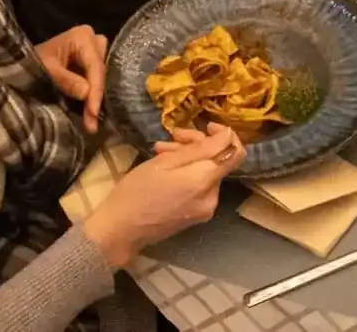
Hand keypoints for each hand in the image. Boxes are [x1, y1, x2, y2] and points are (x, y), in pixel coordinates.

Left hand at [36, 26, 107, 132]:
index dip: (95, 90)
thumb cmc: (31, 62)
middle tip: (92, 121)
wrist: (21, 64)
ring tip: (90, 122)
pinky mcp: (89, 64)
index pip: (95, 65)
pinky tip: (89, 113)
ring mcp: (92, 52)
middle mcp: (92, 41)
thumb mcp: (46, 69)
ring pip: (101, 77)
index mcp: (82, 37)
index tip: (93, 112)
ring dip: (95, 99)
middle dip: (97, 96)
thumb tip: (86, 93)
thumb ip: (66, 80)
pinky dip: (92, 97)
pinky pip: (96, 80)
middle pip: (101, 71)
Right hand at [82, 125, 246, 267]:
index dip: (225, 134)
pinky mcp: (196, 216)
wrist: (120, 230)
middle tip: (172, 138)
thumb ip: (201, 148)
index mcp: (205, 181)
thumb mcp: (165, 162)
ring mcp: (205, 209)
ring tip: (161, 151)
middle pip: (217, 160)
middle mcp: (212, 197)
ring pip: (206, 172)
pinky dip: (186, 174)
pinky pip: (199, 187)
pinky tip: (165, 169)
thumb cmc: (137, 192)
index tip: (207, 126)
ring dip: (187, 158)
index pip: (236, 151)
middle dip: (197, 144)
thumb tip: (227, 136)